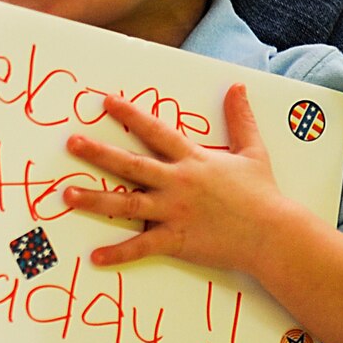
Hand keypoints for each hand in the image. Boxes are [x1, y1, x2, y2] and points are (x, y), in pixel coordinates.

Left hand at [62, 85, 305, 273]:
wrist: (274, 234)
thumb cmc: (263, 194)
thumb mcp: (253, 151)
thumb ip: (240, 118)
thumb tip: (237, 86)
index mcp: (194, 160)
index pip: (156, 132)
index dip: (130, 116)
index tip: (105, 102)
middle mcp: (179, 183)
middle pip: (131, 165)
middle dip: (99, 153)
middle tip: (71, 143)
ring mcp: (175, 211)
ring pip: (127, 204)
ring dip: (95, 200)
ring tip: (67, 196)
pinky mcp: (177, 239)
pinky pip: (142, 246)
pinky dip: (119, 253)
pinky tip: (96, 256)